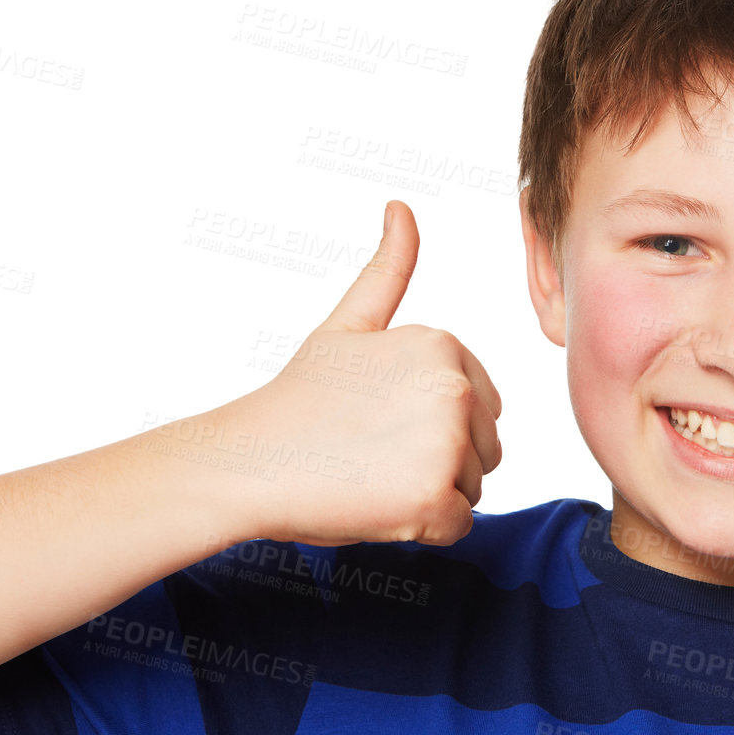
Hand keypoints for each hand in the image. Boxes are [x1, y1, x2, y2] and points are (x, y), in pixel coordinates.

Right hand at [218, 200, 502, 547]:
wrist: (247, 463)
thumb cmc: (298, 399)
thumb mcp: (348, 324)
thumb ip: (389, 269)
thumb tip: (401, 207)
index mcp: (445, 345)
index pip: (482, 406)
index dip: (431, 424)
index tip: (379, 419)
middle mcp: (457, 388)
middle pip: (486, 447)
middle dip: (438, 459)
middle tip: (372, 452)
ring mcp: (447, 443)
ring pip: (473, 486)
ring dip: (429, 493)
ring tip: (371, 475)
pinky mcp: (433, 496)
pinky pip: (458, 525)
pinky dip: (422, 528)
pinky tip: (377, 504)